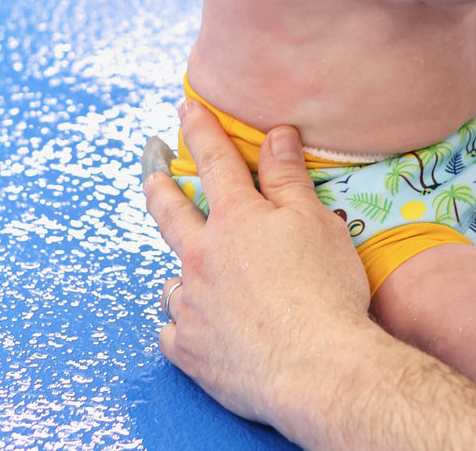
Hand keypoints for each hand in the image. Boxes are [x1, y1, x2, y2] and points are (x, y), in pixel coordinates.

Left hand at [143, 103, 370, 427]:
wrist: (317, 368)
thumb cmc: (325, 291)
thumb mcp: (315, 222)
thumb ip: (288, 178)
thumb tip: (276, 135)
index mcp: (235, 220)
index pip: (214, 160)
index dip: (200, 130)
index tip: (187, 108)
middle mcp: (202, 257)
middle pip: (170, 211)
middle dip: (159, 183)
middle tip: (150, 166)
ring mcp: (190, 304)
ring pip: (172, 274)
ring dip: (181, 264)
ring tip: (190, 267)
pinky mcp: (188, 349)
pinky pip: (172, 327)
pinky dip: (182, 319)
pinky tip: (194, 320)